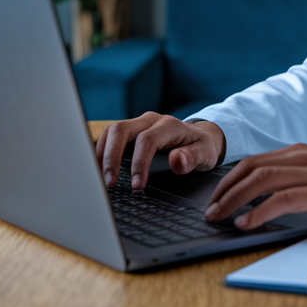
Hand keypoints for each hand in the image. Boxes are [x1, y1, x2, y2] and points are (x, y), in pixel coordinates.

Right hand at [95, 113, 225, 189]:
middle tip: (109, 184)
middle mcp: (150, 120)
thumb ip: (192, 158)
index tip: (137, 186)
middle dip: (111, 158)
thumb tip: (176, 161)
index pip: (146, 140)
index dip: (139, 164)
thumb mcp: (205, 155)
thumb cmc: (202, 147)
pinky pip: (110, 137)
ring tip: (101, 179)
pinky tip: (101, 171)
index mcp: (169, 125)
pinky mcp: (130, 131)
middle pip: (120, 130)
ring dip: (102, 155)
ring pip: (111, 131)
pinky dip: (102, 153)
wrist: (201, 137)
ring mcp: (138, 123)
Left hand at [203, 144, 306, 229]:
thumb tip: (275, 198)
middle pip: (250, 168)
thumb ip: (302, 180)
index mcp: (302, 152)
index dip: (230, 179)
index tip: (217, 197)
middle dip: (224, 190)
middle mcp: (302, 157)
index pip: (255, 161)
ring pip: (260, 181)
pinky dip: (258, 211)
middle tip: (210, 210)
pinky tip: (246, 223)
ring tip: (219, 217)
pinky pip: (281, 200)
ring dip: (233, 200)